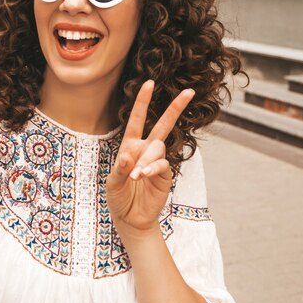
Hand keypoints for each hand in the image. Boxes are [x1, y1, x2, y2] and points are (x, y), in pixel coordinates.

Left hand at [106, 80, 194, 235]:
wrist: (131, 218)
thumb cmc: (118, 198)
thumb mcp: (112, 183)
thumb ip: (119, 169)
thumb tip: (127, 156)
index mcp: (130, 146)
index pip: (137, 120)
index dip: (142, 102)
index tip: (150, 83)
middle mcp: (145, 150)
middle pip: (163, 124)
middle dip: (175, 108)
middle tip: (189, 92)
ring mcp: (157, 162)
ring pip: (158, 147)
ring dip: (146, 160)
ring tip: (136, 176)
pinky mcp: (165, 175)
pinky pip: (162, 164)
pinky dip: (152, 168)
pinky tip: (143, 176)